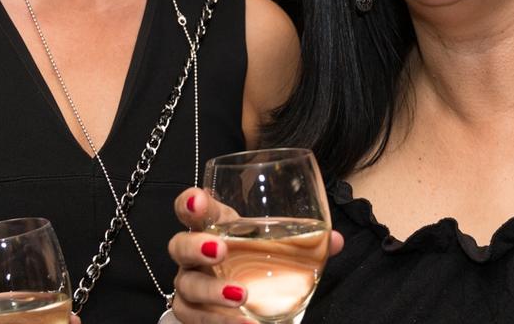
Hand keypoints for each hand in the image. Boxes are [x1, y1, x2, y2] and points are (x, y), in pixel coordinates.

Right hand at [168, 188, 343, 323]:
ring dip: (211, 291)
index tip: (199, 201)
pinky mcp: (192, 310)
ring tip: (242, 297)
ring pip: (186, 286)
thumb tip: (335, 240)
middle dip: (195, 246)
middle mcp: (194, 252)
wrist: (243, 290)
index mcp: (214, 224)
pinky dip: (217, 322)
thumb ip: (306, 240)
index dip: (189, 202)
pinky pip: (193, 318)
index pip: (192, 207)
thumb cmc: (258, 254)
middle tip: (220, 250)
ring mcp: (190, 282)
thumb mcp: (280, 242)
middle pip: (178, 245)